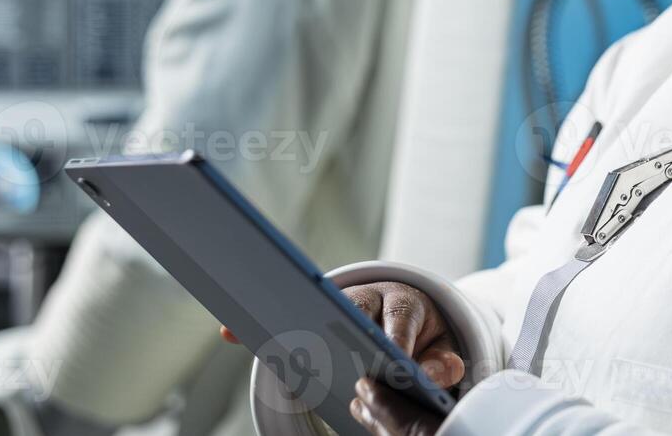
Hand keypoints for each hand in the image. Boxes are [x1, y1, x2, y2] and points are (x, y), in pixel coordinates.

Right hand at [219, 281, 460, 434]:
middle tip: (322, 349)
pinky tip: (230, 330)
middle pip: (350, 309)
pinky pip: (284, 318)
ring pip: (313, 310)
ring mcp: (337, 306)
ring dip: (288, 318)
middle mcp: (367, 297)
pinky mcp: (313, 317)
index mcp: (402, 302)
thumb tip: (441, 373)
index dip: (394, 340)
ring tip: (261, 332)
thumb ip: (441, 361)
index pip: (399, 317)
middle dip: (336, 327)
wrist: (405, 316)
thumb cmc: (422, 335)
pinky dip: (259, 326)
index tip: (390, 361)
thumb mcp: (439, 345)